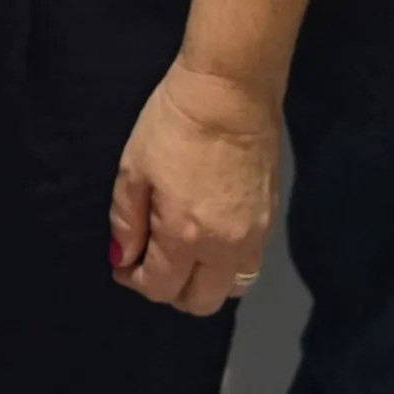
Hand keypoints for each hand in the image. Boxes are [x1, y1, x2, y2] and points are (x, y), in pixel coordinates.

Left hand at [108, 60, 278, 312]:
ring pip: (232, 288)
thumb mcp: (134, 168)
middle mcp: (225, 248)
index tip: (123, 264)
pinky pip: (249, 262)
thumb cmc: (174, 123)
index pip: (160, 288)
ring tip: (183, 253)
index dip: (135, 281)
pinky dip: (226, 263)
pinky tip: (209, 236)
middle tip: (152, 263)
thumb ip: (126, 221)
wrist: (231, 91)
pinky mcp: (271, 219)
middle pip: (201, 303)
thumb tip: (123, 259)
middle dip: (171, 291)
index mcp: (186, 236)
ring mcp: (255, 236)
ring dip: (204, 282)